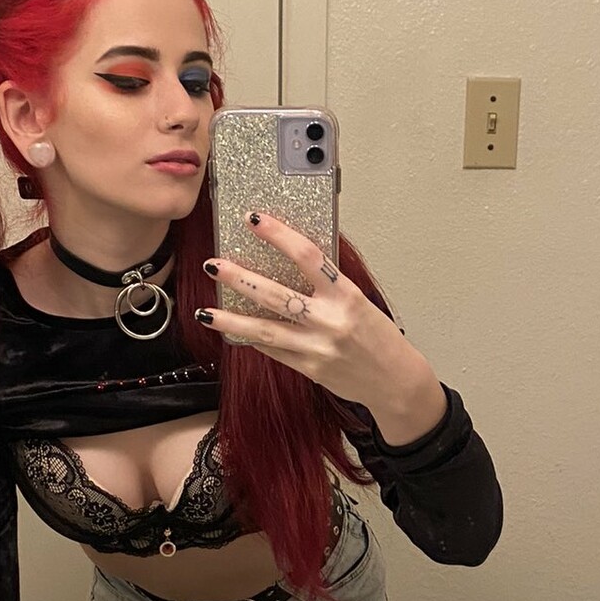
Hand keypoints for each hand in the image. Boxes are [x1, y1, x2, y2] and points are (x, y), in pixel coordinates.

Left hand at [197, 210, 429, 417]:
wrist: (394, 381)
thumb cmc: (378, 337)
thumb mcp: (358, 301)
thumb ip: (326, 284)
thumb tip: (290, 260)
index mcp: (346, 295)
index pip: (307, 255)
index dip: (278, 235)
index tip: (254, 220)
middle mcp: (329, 320)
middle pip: (275, 294)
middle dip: (240, 278)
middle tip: (214, 264)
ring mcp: (316, 347)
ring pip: (264, 330)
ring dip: (231, 320)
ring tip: (205, 312)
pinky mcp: (309, 369)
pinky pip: (273, 351)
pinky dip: (251, 340)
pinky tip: (232, 332)